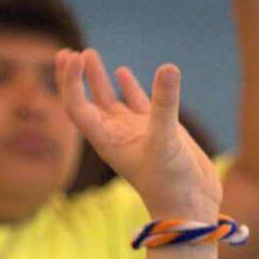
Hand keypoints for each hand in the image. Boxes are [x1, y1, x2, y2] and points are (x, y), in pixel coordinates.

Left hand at [57, 48, 218, 219]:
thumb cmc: (171, 182)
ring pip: (109, 100)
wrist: (191, 206)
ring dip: (97, 79)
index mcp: (106, 140)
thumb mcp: (166, 142)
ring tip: (88, 54)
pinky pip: (136, 104)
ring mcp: (135, 132)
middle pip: (86, 101)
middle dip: (74, 78)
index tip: (73, 57)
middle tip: (66, 53)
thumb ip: (165, 105)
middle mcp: (116, 134)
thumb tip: (168, 68)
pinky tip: (121, 71)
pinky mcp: (157, 130)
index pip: (77, 107)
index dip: (70, 82)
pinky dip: (128, 87)